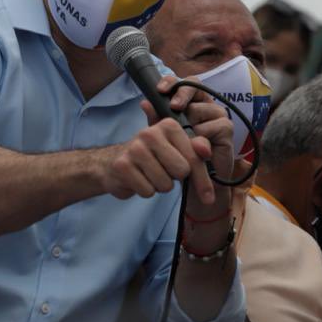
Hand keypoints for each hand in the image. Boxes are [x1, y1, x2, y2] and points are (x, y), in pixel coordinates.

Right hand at [100, 94, 225, 205]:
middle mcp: (150, 133)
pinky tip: (139, 180)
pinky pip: (148, 191)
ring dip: (160, 186)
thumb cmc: (152, 157)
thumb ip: (197, 148)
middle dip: (175, 178)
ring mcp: (134, 149)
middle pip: (181, 171)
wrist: (113, 162)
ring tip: (150, 175)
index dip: (202, 180)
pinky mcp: (122, 166)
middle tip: (165, 172)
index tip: (208, 196)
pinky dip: (146, 191)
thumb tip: (206, 150)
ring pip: (165, 184)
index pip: (194, 158)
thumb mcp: (177, 149)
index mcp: (168, 126)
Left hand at [159, 75, 235, 184]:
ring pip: (199, 109)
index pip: (183, 82)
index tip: (160, 90)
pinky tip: (198, 147)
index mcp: (190, 101)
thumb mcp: (163, 134)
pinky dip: (200, 137)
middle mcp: (205, 103)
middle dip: (181, 94)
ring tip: (186, 140)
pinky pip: (210, 126)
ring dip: (189, 125)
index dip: (172, 82)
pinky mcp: (227, 127)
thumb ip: (155, 119)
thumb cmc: (180, 153)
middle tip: (173, 106)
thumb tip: (144, 103)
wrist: (195, 179)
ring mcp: (217, 114)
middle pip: (194, 85)